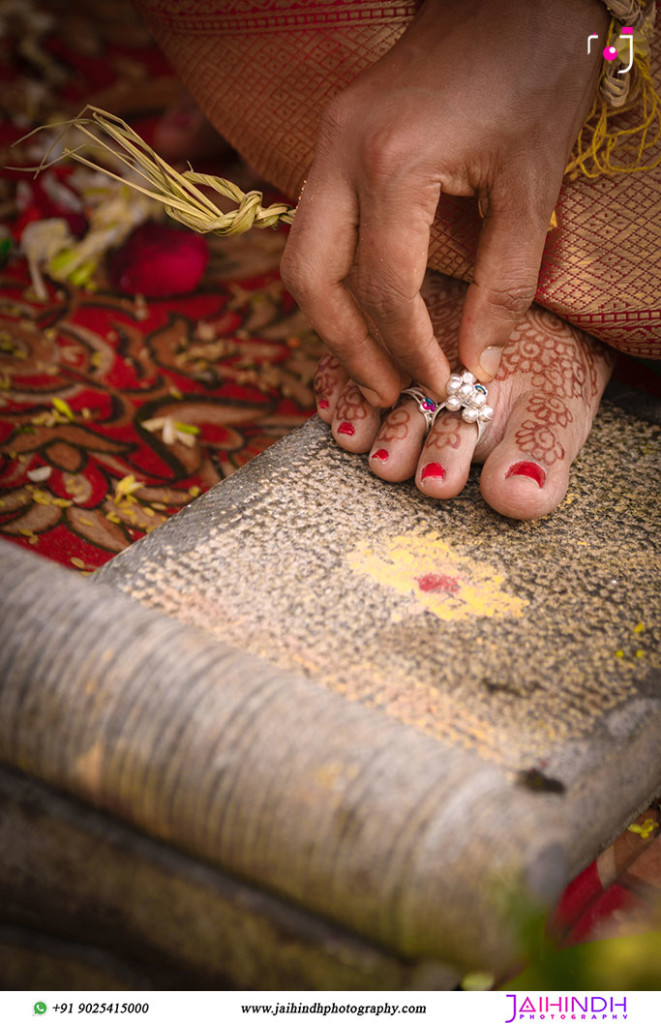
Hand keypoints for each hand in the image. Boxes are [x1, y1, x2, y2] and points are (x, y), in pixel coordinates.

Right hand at [281, 0, 607, 406]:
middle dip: (347, 346)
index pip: (384, 291)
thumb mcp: (531, 185)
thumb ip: (504, 284)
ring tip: (375, 362)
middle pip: (312, 280)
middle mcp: (341, 153)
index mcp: (392, 165)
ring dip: (332, 317)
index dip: (409, 351)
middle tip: (386, 392)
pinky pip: (315, 227)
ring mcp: (329, 141)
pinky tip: (367, 307)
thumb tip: (480, 359)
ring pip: (301, 256)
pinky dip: (334, 278)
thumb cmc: (534, 71)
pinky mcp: (335, 137)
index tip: (438, 385)